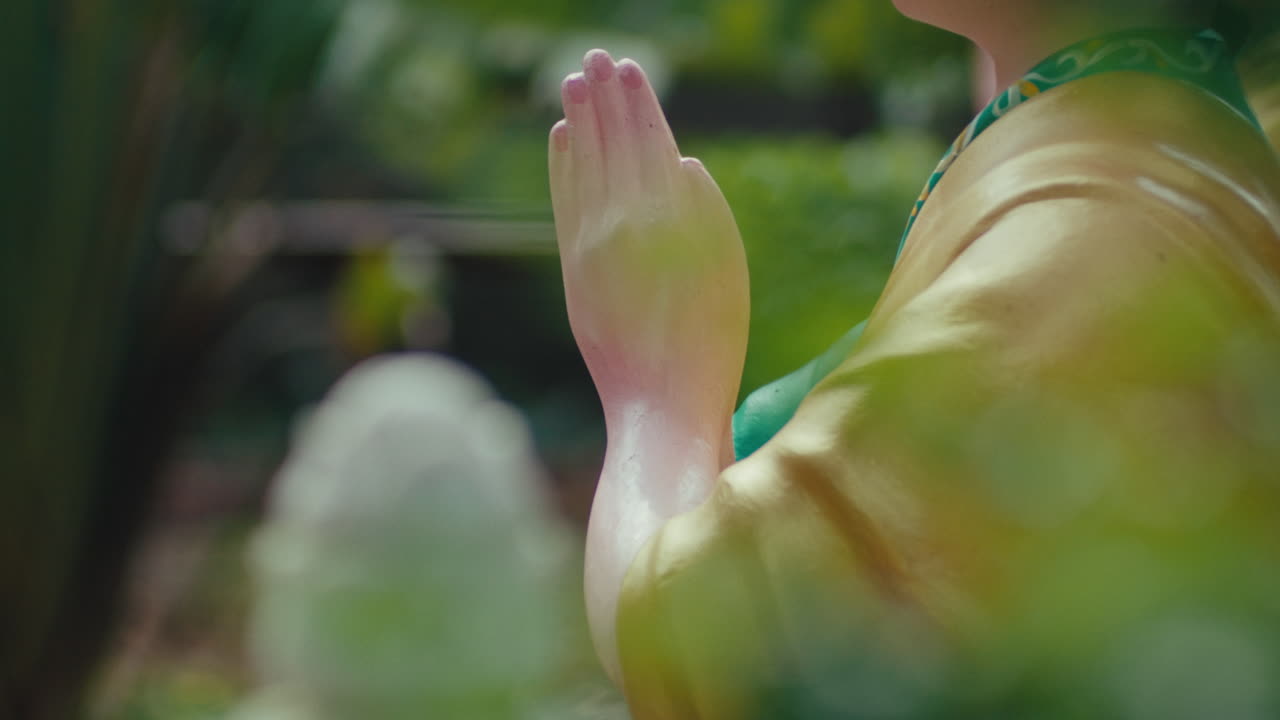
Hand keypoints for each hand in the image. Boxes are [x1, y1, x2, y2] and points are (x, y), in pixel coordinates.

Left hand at [549, 50, 749, 429]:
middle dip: (603, 99)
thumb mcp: (728, 272)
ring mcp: (592, 243)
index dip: (638, 103)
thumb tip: (682, 162)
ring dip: (577, 120)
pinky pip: (564, 202)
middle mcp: (625, 222)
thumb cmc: (712, 342)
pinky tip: (559, 139)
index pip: (649, 143)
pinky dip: (560, 167)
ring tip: (572, 83)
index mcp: (670, 218)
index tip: (628, 68)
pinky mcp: (573, 267)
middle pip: (611, 145)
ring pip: (582, 167)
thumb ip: (706, 212)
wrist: (662, 402)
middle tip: (594, 57)